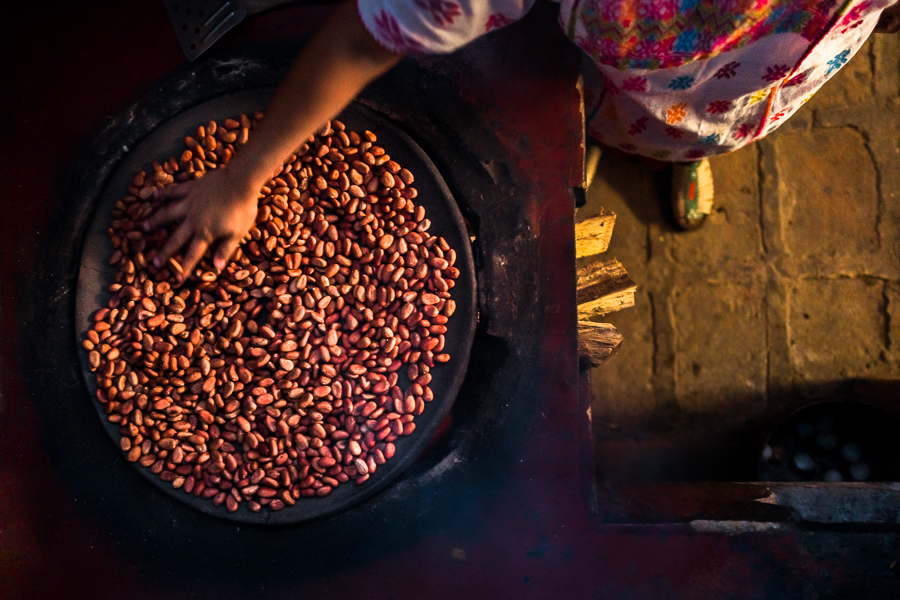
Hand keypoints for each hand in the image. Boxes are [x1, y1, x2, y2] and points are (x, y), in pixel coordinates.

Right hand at [144, 167, 259, 280]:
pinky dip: (163, 193)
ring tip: (144, 227)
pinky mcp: (190, 188)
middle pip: (176, 238)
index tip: (176, 279)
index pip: (193, 254)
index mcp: (205, 233)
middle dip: (164, 251)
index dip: (184, 268)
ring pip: (168, 213)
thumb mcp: (238, 233)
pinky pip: (173, 191)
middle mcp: (193, 220)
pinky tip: (154, 195)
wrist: (240, 182)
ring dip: (156, 221)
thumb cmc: (243, 209)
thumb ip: (226, 250)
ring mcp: (189, 203)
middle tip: (153, 262)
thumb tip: (217, 268)